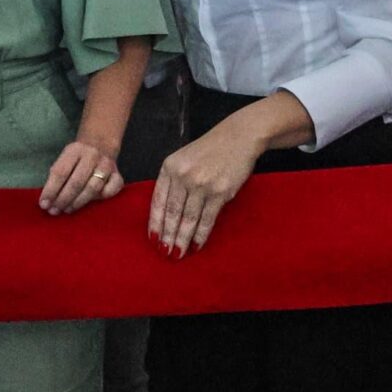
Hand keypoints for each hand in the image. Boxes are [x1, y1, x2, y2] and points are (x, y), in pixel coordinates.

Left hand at [41, 135, 123, 215]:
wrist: (100, 144)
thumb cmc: (76, 159)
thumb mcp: (64, 159)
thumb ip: (57, 176)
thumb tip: (48, 200)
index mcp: (74, 150)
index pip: (60, 172)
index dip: (51, 190)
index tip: (43, 204)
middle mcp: (91, 156)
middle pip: (76, 182)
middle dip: (63, 199)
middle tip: (54, 211)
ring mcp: (106, 165)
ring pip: (93, 188)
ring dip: (78, 202)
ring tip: (67, 210)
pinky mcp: (118, 174)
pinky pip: (111, 190)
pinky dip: (101, 198)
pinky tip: (90, 203)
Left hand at [149, 124, 261, 254]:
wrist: (238, 137)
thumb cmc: (208, 150)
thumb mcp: (182, 159)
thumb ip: (172, 181)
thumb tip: (164, 213)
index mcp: (169, 168)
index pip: (158, 201)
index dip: (155, 222)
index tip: (152, 238)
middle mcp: (183, 176)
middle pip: (171, 212)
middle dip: (167, 235)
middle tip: (164, 252)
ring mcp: (202, 184)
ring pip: (188, 218)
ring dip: (183, 239)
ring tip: (178, 253)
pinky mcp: (221, 192)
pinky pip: (207, 218)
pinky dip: (201, 234)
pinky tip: (197, 245)